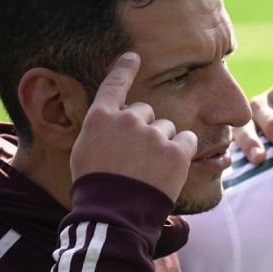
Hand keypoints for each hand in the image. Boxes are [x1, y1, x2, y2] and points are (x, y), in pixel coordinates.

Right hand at [71, 53, 197, 200]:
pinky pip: (189, 140)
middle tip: (137, 158)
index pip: (114, 84)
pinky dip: (184, 152)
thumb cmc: (95, 188)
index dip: (124, 68)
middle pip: (146, 110)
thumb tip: (112, 121)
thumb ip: (100, 130)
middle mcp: (128, 119)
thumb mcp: (83, 152)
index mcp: (101, 118)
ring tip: (151, 170)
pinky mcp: (176, 150)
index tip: (133, 57)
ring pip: (168, 127)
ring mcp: (153, 134)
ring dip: (164, 144)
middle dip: (146, 129)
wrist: (114, 215)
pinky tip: (171, 169)